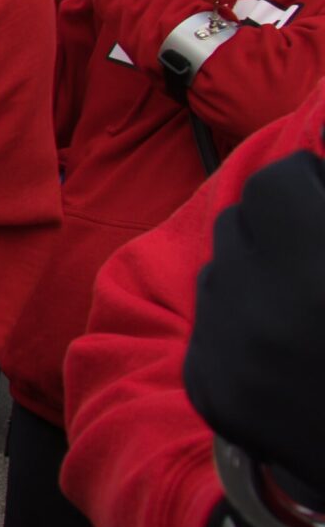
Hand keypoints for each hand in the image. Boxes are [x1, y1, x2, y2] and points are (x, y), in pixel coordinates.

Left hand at [186, 147, 324, 494]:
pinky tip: (290, 354)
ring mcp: (234, 356)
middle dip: (285, 227)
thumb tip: (316, 135)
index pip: (279, 184)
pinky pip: (212, 322)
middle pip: (245, 221)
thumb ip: (316, 214)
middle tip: (317, 259)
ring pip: (223, 269)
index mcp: (316, 278)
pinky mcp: (214, 391)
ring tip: (310, 308)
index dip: (309, 187)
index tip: (320, 198)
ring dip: (260, 272)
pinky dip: (244, 326)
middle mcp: (269, 313)